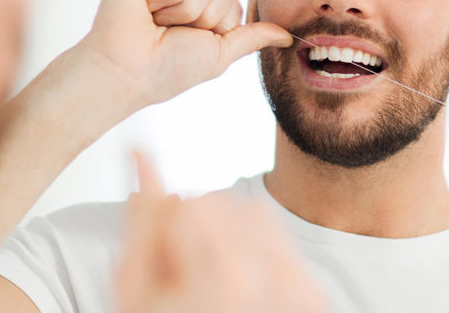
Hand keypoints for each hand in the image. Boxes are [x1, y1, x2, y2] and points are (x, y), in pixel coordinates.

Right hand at [77, 0, 291, 107]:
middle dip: (204, 16)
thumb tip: (288, 35)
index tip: (198, 37)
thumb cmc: (168, 70)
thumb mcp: (220, 54)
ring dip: (185, 9)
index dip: (222, 22)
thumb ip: (251, 37)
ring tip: (157, 23)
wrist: (127, 71)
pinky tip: (145, 8)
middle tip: (172, 32)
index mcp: (202, 10)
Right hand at [115, 154, 326, 312]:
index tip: (163, 276)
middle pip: (222, 204)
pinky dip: (252, 252)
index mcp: (225, 281)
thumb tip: (140, 150)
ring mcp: (302, 292)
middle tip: (181, 281)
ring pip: (252, 215)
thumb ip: (141, 222)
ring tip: (205, 283)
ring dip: (222, 233)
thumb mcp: (133, 293)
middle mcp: (275, 282)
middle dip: (193, 227)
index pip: (188, 207)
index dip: (164, 237)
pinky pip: (279, 242)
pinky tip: (233, 289)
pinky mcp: (314, 299)